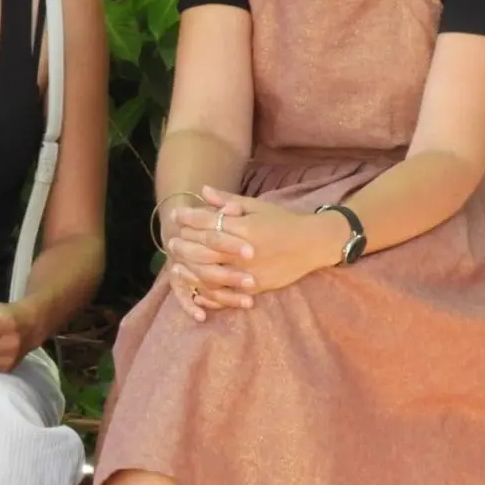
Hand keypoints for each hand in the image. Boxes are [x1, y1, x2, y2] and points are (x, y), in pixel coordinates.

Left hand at [169, 186, 342, 319]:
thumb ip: (228, 201)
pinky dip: (208, 293)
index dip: (190, 218)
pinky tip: (195, 289)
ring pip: (212, 274)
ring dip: (191, 271)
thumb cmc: (283, 221)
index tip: (176, 215)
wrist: (313, 244)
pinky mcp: (255, 288)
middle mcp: (245, 251)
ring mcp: (249, 272)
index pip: (209, 223)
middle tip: (171, 243)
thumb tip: (203, 190)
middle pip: (206, 249)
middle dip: (185, 245)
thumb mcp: (257, 206)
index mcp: (245, 228)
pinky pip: (226, 294)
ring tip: (176, 267)